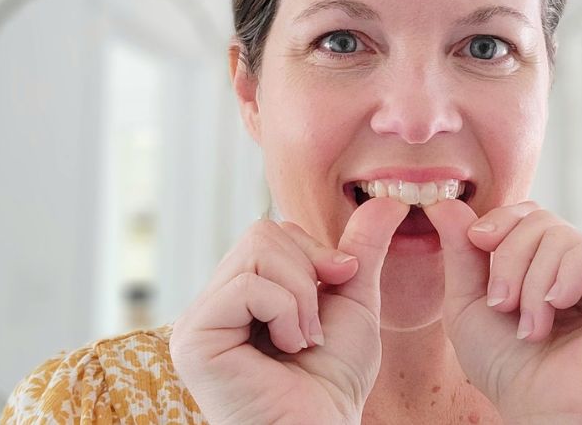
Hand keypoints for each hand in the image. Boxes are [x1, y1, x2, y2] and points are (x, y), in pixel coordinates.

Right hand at [169, 197, 408, 424]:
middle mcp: (212, 303)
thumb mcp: (353, 301)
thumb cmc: (334, 383)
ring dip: (300, 296)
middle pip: (262, 233)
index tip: (337, 288)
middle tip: (313, 328)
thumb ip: (362, 250)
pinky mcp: (193, 340)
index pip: (271, 231)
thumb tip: (388, 200)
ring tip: (301, 341)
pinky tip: (286, 350)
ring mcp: (197, 321)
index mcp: (241, 292)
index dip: (314, 253)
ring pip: (256, 252)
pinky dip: (284, 312)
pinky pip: (247, 285)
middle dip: (307, 274)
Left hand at [423, 199, 581, 423]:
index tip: (478, 242)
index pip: (528, 215)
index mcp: (549, 268)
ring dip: (535, 281)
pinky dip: (573, 271)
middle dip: (511, 259)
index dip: (501, 221)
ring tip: (532, 328)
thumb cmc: (510, 371)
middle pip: (542, 221)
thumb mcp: (470, 305)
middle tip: (503, 305)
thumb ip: (461, 251)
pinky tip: (560, 304)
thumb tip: (442, 200)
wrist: (548, 413)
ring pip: (566, 235)